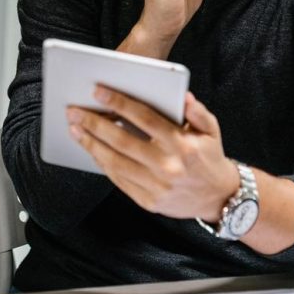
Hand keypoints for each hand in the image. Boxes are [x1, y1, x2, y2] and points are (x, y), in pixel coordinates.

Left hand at [68, 89, 238, 221]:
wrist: (219, 198)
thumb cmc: (209, 156)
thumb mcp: (210, 129)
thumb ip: (196, 111)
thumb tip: (183, 95)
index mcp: (182, 145)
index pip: (144, 118)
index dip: (119, 103)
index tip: (98, 91)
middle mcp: (168, 166)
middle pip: (122, 140)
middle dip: (94, 123)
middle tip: (74, 110)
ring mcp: (157, 187)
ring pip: (115, 162)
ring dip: (91, 144)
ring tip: (75, 129)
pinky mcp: (148, 202)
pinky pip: (119, 180)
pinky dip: (102, 164)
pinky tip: (90, 149)